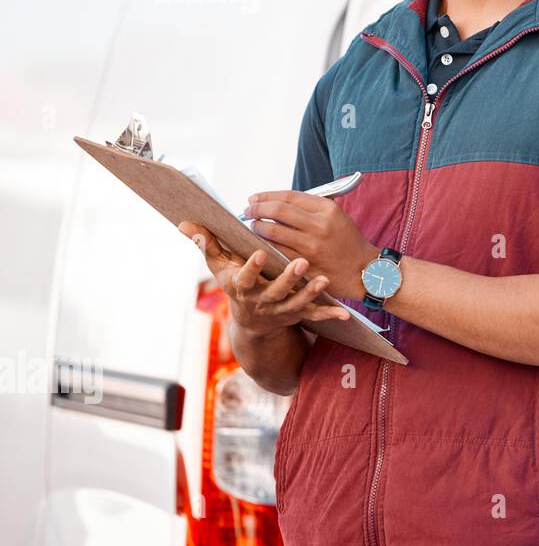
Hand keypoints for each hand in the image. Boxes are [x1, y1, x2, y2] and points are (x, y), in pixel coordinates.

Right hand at [178, 220, 349, 335]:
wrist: (251, 321)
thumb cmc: (236, 284)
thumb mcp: (220, 268)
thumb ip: (206, 246)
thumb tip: (185, 224)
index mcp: (243, 288)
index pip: (245, 278)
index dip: (251, 267)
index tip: (259, 252)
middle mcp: (262, 301)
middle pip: (276, 291)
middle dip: (288, 278)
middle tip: (301, 261)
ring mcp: (281, 310)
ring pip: (297, 303)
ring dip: (310, 293)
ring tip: (323, 280)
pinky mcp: (297, 315)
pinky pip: (315, 316)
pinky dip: (330, 315)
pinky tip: (345, 314)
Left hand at [242, 191, 376, 302]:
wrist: (363, 270)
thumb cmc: (346, 241)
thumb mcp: (336, 217)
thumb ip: (311, 207)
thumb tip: (278, 201)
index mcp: (328, 209)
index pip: (289, 196)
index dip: (267, 196)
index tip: (254, 198)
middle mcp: (319, 225)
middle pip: (278, 210)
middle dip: (257, 209)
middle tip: (247, 211)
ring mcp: (312, 246)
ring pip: (273, 231)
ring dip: (257, 227)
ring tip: (253, 226)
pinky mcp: (305, 264)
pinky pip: (276, 251)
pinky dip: (264, 245)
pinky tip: (260, 243)